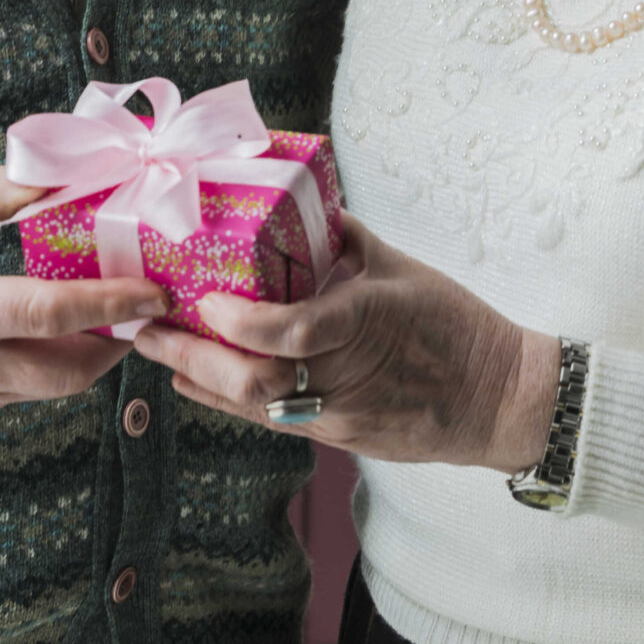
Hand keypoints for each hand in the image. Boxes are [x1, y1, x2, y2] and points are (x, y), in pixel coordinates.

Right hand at [0, 163, 165, 411]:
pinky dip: (62, 363)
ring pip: (54, 388)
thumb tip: (57, 176)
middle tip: (147, 305)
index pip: (49, 314)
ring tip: (120, 312)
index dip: (109, 304)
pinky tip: (75, 327)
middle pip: (67, 371)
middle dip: (118, 342)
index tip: (153, 291)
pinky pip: (31, 389)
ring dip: (94, 356)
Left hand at [130, 216, 559, 469]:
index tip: (203, 299)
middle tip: (146, 329)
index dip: (240, 322)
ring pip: (253, 407)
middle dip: (190, 357)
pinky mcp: (337, 439)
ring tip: (156, 350)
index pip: (292, 332)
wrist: (498, 401)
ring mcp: (339, 417)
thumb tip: (307, 205)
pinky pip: (273, 420)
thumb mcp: (406, 270)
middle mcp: (344, 378)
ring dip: (199, 378)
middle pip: (253, 382)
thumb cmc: (458, 327)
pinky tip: (196, 382)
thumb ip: (350, 241)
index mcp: (366, 323)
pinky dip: (229, 399)